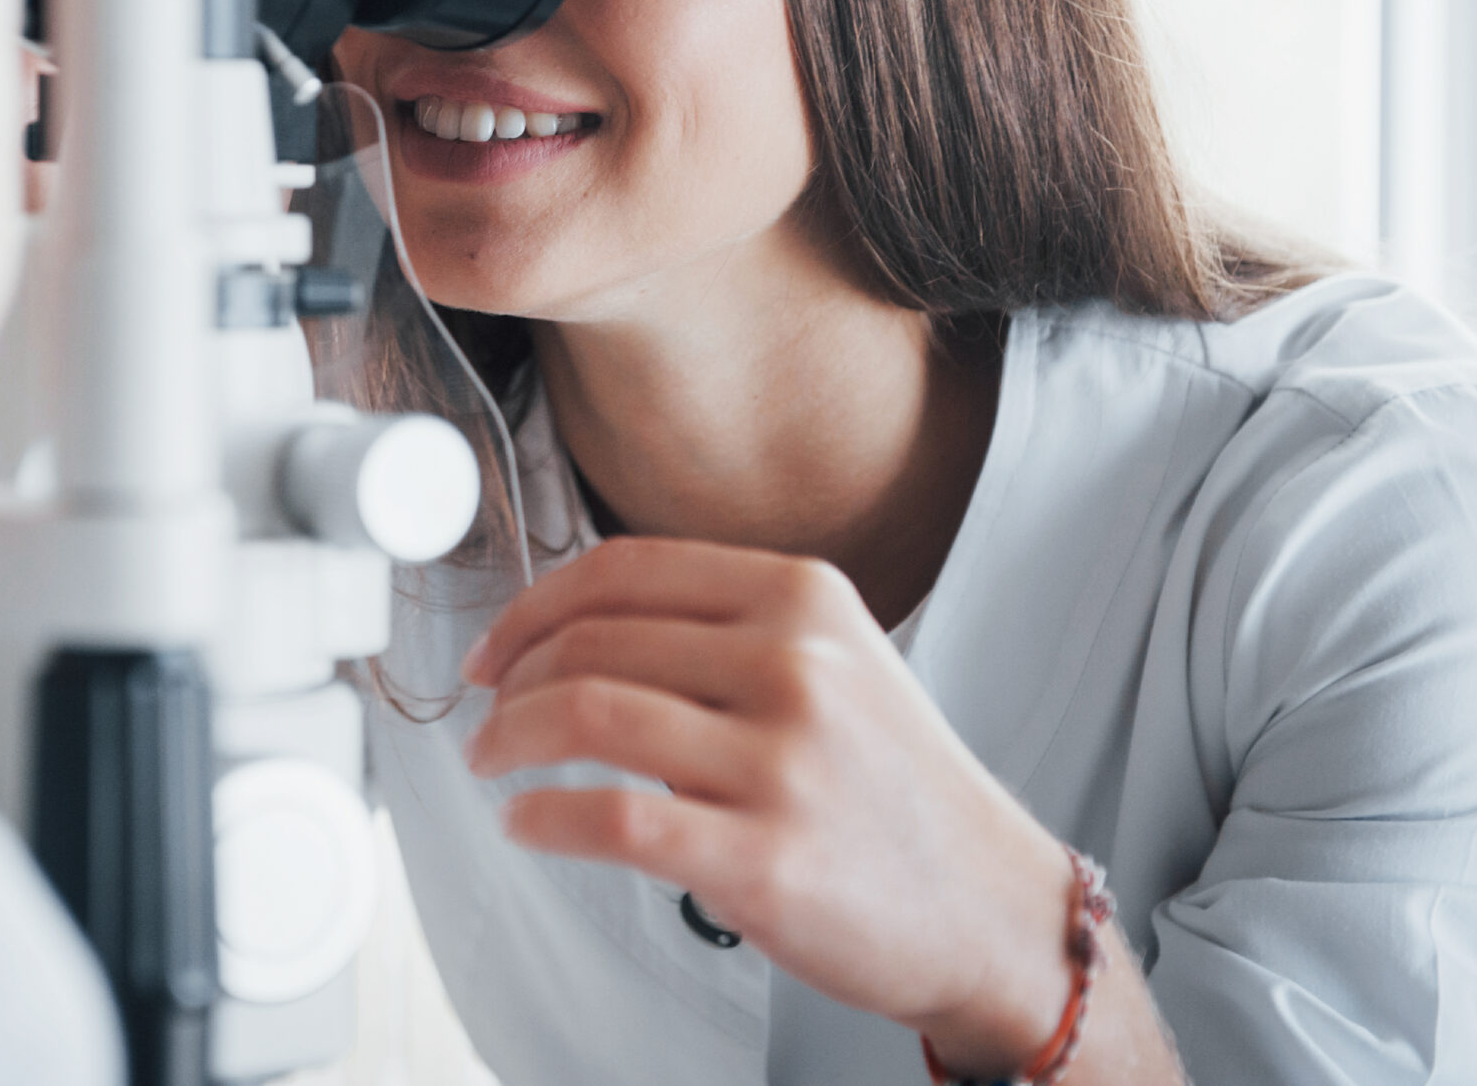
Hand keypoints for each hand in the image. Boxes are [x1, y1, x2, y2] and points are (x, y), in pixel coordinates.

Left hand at [460, 535, 1077, 1074]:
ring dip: (509, 739)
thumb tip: (576, 627)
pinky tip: (526, 822)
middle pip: (593, 638)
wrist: (990, 909)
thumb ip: (726, 630)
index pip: (624, 569)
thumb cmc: (898, 794)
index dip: (533, 605)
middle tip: (486, 713)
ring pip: (587, 712)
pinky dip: (543, 816)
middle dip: (510, 678)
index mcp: (803, 596)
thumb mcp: (837, 663)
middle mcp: (794, 662)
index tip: (495, 646)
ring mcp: (782, 759)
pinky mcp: (764, 855)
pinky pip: (610, 818)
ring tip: (492, 762)